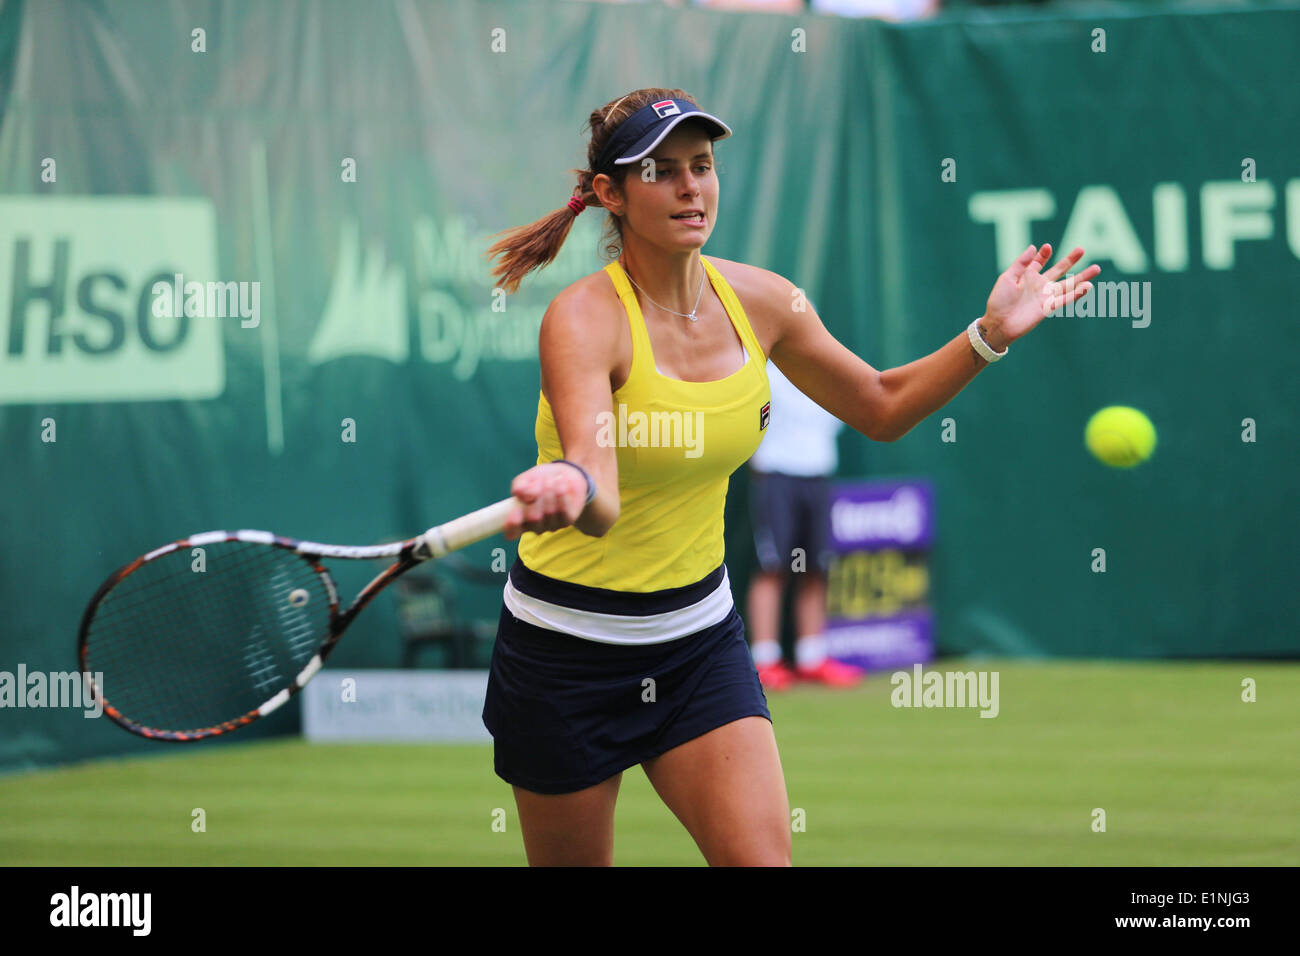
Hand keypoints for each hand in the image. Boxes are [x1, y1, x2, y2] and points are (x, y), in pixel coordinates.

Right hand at [503, 462, 588, 540]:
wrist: (562, 476)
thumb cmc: (538, 480)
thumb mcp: (525, 479)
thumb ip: (519, 486)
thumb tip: (520, 493)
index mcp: (518, 519)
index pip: (512, 531)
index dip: (512, 525)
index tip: (515, 513)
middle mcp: (533, 526)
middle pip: (533, 518)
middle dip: (536, 495)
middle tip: (539, 481)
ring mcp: (550, 526)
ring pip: (549, 512)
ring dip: (549, 492)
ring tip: (550, 479)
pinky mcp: (565, 522)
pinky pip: (563, 511)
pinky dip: (561, 495)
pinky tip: (561, 483)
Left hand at [981, 244, 1100, 346]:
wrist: (998, 324)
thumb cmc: (999, 301)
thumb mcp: (1007, 278)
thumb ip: (1021, 263)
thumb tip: (1034, 247)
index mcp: (1027, 276)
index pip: (1039, 262)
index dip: (1043, 255)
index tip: (1047, 247)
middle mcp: (1039, 285)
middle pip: (1059, 270)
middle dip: (1070, 260)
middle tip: (1082, 249)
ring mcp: (1045, 296)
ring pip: (1068, 284)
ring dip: (1082, 277)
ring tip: (1097, 268)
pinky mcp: (1049, 307)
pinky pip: (1066, 299)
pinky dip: (1077, 294)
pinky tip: (1088, 287)